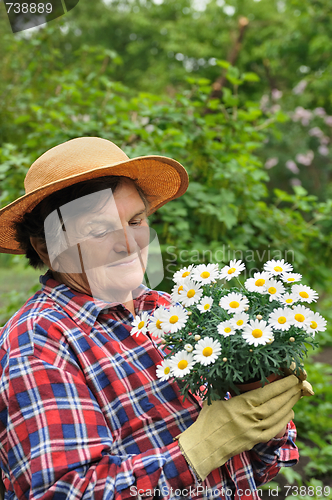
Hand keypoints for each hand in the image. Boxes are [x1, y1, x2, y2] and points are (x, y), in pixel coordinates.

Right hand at [178, 375, 303, 480]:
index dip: (281, 384)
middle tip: (298, 383)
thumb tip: (236, 377)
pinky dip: (284, 420)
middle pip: (276, 403)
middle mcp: (251, 417)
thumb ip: (230, 389)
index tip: (291, 377)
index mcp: (241, 404)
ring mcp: (255, 430)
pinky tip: (289, 412)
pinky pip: (275, 429)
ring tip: (296, 395)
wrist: (205, 444)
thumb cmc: (209, 419)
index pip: (267, 392)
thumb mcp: (217, 398)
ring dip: (289, 404)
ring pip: (278, 415)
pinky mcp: (256, 440)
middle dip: (289, 392)